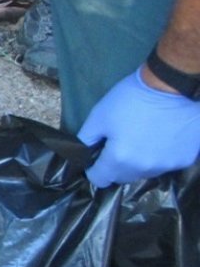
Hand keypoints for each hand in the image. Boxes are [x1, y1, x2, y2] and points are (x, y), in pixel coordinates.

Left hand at [79, 68, 199, 187]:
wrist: (170, 86)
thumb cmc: (130, 99)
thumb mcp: (98, 116)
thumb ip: (86, 139)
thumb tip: (82, 154)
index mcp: (120, 159)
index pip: (100, 179)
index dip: (94, 169)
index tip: (96, 157)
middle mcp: (144, 168)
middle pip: (123, 177)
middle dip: (115, 165)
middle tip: (119, 143)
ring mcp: (166, 166)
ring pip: (144, 172)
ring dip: (138, 162)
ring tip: (140, 139)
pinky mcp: (184, 160)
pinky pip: (165, 165)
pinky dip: (159, 156)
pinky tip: (159, 138)